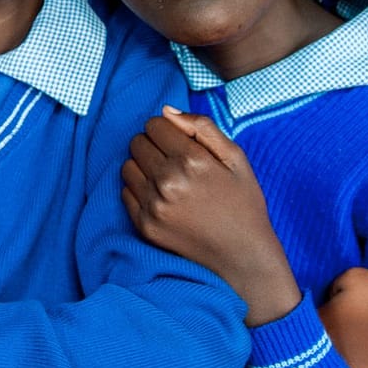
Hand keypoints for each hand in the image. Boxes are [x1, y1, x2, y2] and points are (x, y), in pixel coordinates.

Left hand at [121, 108, 298, 325]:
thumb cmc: (243, 204)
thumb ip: (202, 128)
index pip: (154, 124)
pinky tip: (163, 198)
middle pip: (137, 142)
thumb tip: (167, 111)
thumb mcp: (236, 158)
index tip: (179, 142)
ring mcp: (154, 205)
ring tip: (168, 179)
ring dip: (143, 166)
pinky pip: (125, 192)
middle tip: (174, 160)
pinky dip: (139, 190)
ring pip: (127, 166)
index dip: (167, 129)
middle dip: (153, 145)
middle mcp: (168, 181)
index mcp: (192, 160)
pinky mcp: (145, 226)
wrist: (242, 256)